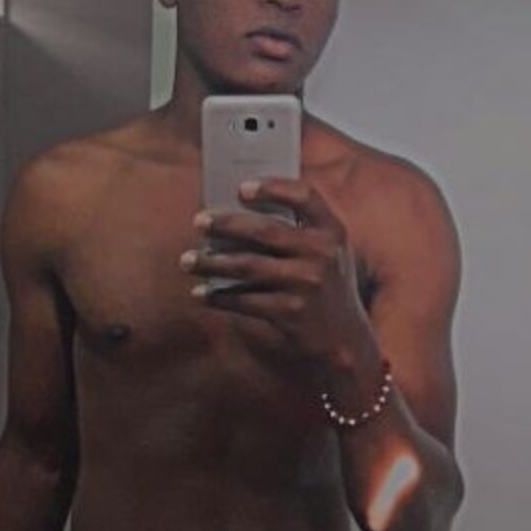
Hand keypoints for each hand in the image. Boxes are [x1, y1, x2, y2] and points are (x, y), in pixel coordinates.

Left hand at [182, 178, 374, 365]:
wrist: (343, 342)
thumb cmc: (325, 288)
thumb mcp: (326, 255)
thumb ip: (298, 231)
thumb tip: (235, 215)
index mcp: (332, 231)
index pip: (304, 196)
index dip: (273, 188)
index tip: (241, 188)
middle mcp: (322, 254)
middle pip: (264, 231)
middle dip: (225, 224)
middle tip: (199, 221)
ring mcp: (306, 283)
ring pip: (246, 266)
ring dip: (211, 263)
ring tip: (187, 261)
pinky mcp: (290, 312)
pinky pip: (244, 299)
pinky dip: (218, 296)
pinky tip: (201, 293)